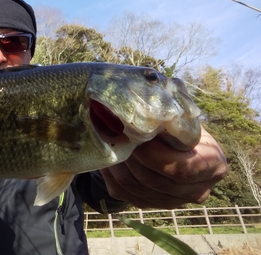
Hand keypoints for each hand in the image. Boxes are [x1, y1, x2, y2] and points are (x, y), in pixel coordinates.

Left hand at [99, 127, 226, 208]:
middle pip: (153, 179)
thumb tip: (142, 117)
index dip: (155, 154)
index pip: (182, 169)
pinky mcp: (147, 204)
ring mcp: (171, 202)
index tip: (136, 135)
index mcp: (213, 166)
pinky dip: (110, 171)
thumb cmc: (179, 124)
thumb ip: (169, 120)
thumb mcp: (181, 117)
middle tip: (114, 134)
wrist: (172, 143)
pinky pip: (122, 190)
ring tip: (108, 140)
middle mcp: (196, 190)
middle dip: (130, 155)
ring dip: (116, 162)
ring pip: (134, 186)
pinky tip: (106, 152)